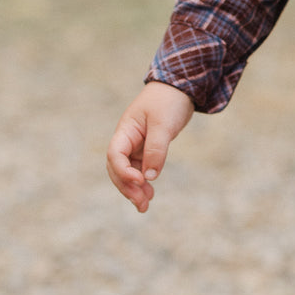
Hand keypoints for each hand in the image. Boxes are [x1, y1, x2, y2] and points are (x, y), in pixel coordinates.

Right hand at [106, 82, 194, 212]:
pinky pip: (140, 170)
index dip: (123, 171)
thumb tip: (149, 177)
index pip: (114, 154)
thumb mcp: (163, 124)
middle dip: (127, 187)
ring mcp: (136, 146)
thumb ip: (156, 149)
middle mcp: (127, 140)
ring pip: (128, 172)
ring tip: (144, 206)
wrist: (180, 88)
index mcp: (125, 130)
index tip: (140, 181)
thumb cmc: (168, 101)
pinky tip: (150, 194)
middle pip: (117, 168)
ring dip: (134, 189)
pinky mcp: (147, 149)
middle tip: (141, 204)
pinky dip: (144, 183)